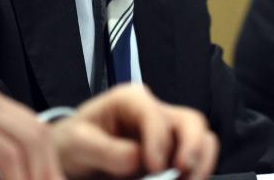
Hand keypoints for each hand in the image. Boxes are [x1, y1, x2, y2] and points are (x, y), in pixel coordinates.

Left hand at [51, 83, 218, 179]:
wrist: (72, 155)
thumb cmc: (73, 142)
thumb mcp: (78, 143)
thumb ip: (105, 150)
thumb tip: (138, 160)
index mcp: (130, 100)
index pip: (155, 115)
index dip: (158, 141)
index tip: (153, 167)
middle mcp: (154, 112)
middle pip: (190, 121)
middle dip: (193, 147)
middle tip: (183, 171)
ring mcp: (166, 133)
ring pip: (201, 138)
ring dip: (200, 161)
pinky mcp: (171, 154)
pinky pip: (196, 158)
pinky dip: (196, 171)